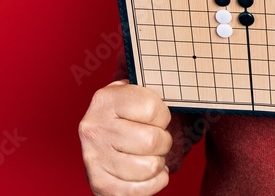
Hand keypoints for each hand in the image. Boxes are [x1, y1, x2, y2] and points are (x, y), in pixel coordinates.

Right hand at [79, 80, 172, 195]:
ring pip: (149, 167)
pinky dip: (154, 182)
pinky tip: (148, 172)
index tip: (156, 118)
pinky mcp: (100, 184)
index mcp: (106, 100)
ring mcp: (95, 158)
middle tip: (155, 139)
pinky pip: (141, 190)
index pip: (152, 108)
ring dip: (158, 162)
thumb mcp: (133, 94)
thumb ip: (152, 91)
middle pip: (152, 140)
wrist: (100, 140)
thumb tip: (179, 89)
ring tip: (149, 154)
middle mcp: (95, 128)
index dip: (162, 116)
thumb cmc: (126, 116)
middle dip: (163, 141)